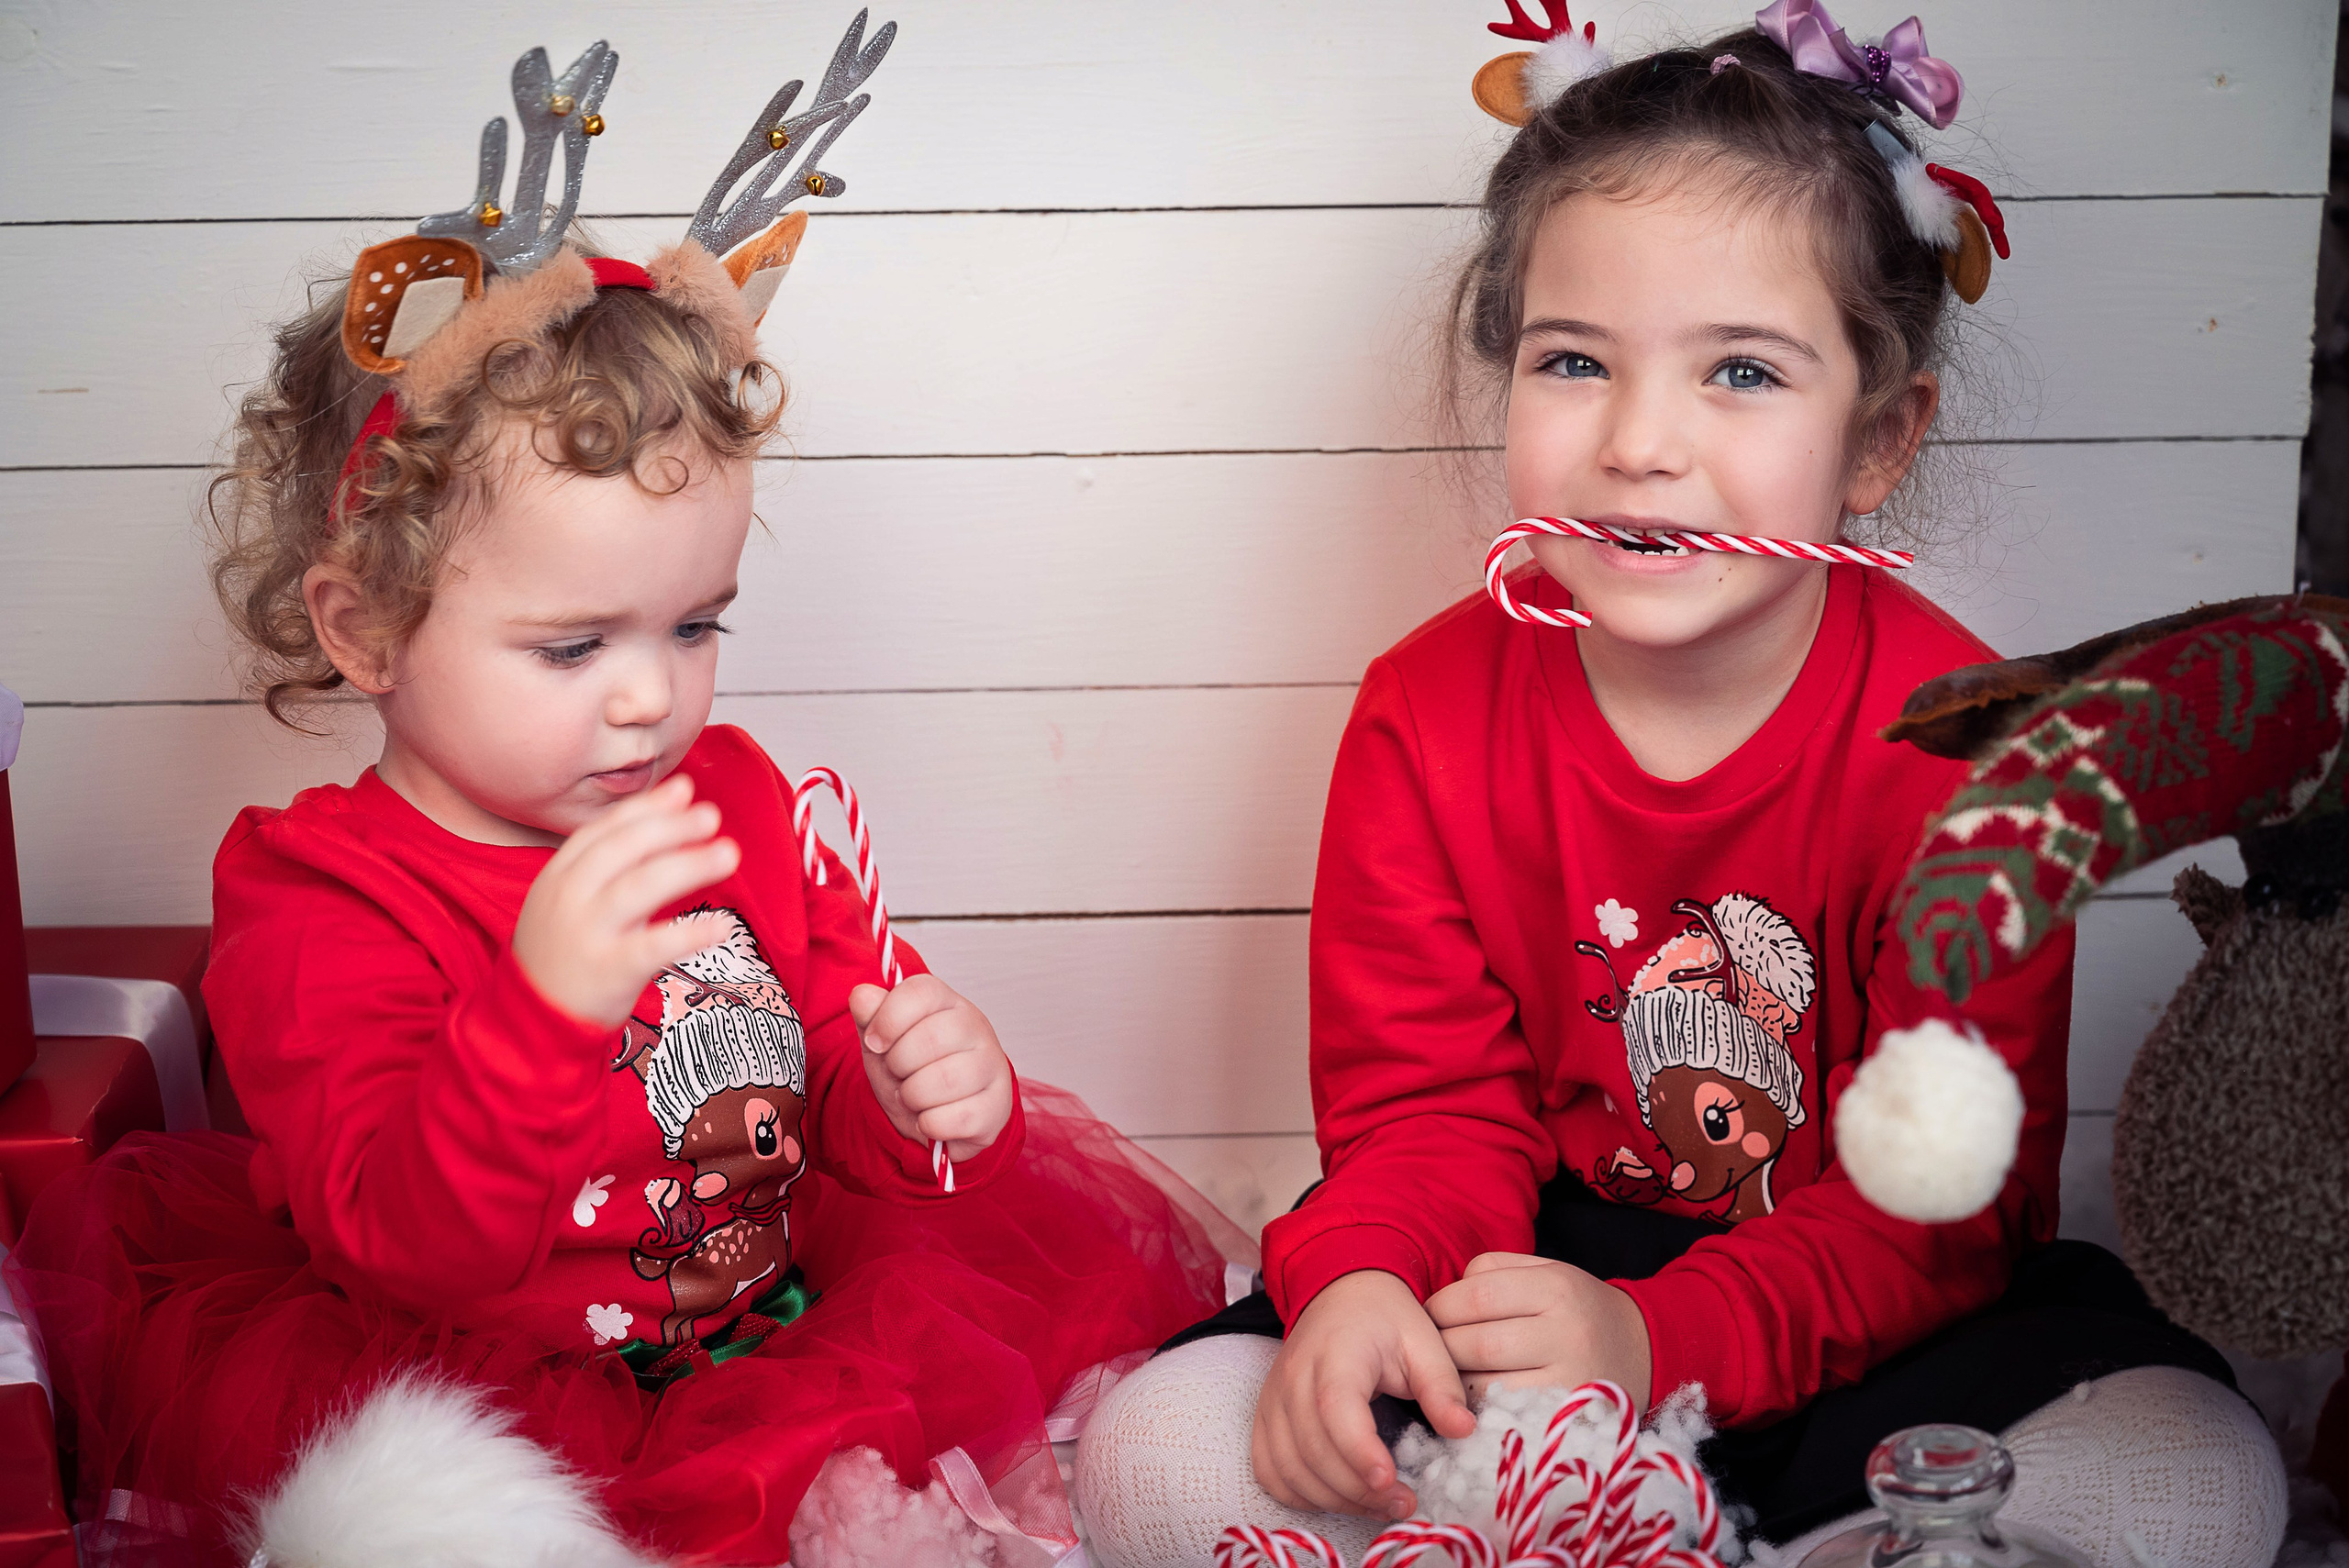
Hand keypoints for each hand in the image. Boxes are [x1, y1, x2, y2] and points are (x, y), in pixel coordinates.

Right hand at [511, 774, 740, 1026]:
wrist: (531, 1021)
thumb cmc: (567, 951)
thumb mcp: (576, 898)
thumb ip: (620, 857)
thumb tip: (675, 803)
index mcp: (559, 874)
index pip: (604, 829)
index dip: (646, 807)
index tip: (685, 789)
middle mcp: (569, 897)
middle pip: (623, 850)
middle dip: (669, 827)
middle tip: (711, 816)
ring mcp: (586, 933)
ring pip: (640, 887)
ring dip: (688, 865)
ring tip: (728, 854)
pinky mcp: (608, 972)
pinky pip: (652, 948)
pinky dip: (689, 934)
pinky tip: (722, 925)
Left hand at [848, 975, 1014, 1158]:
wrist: (938, 1114)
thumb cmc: (912, 1070)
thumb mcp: (883, 1041)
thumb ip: (870, 1016)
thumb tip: (861, 996)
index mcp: (947, 1002)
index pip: (920, 992)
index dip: (887, 1019)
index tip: (875, 1043)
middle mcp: (976, 1027)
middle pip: (930, 1039)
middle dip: (898, 1065)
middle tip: (898, 1074)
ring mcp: (992, 1065)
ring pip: (945, 1080)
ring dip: (913, 1097)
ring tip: (913, 1097)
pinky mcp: (997, 1105)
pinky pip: (956, 1118)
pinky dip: (930, 1124)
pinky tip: (931, 1118)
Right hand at [1251, 1270, 1476, 1519]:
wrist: (1342, 1295)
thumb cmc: (1386, 1321)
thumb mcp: (1424, 1342)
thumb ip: (1442, 1387)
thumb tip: (1463, 1431)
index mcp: (1336, 1353)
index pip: (1334, 1409)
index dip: (1358, 1452)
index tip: (1390, 1481)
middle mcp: (1293, 1377)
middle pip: (1312, 1448)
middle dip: (1358, 1489)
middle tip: (1404, 1503)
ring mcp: (1273, 1400)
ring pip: (1289, 1468)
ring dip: (1334, 1500)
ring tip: (1379, 1505)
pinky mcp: (1265, 1418)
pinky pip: (1270, 1470)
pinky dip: (1299, 1495)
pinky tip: (1338, 1498)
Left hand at [1424, 1253, 1651, 1410]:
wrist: (1643, 1351)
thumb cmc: (1579, 1309)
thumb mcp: (1548, 1271)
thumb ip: (1494, 1271)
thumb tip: (1442, 1294)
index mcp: (1557, 1287)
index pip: (1476, 1295)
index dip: (1440, 1307)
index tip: (1427, 1316)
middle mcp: (1566, 1332)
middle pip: (1475, 1343)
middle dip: (1439, 1348)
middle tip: (1427, 1350)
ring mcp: (1568, 1380)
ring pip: (1483, 1383)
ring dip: (1452, 1381)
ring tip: (1446, 1374)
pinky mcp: (1565, 1418)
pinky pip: (1502, 1414)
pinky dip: (1477, 1407)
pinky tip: (1471, 1398)